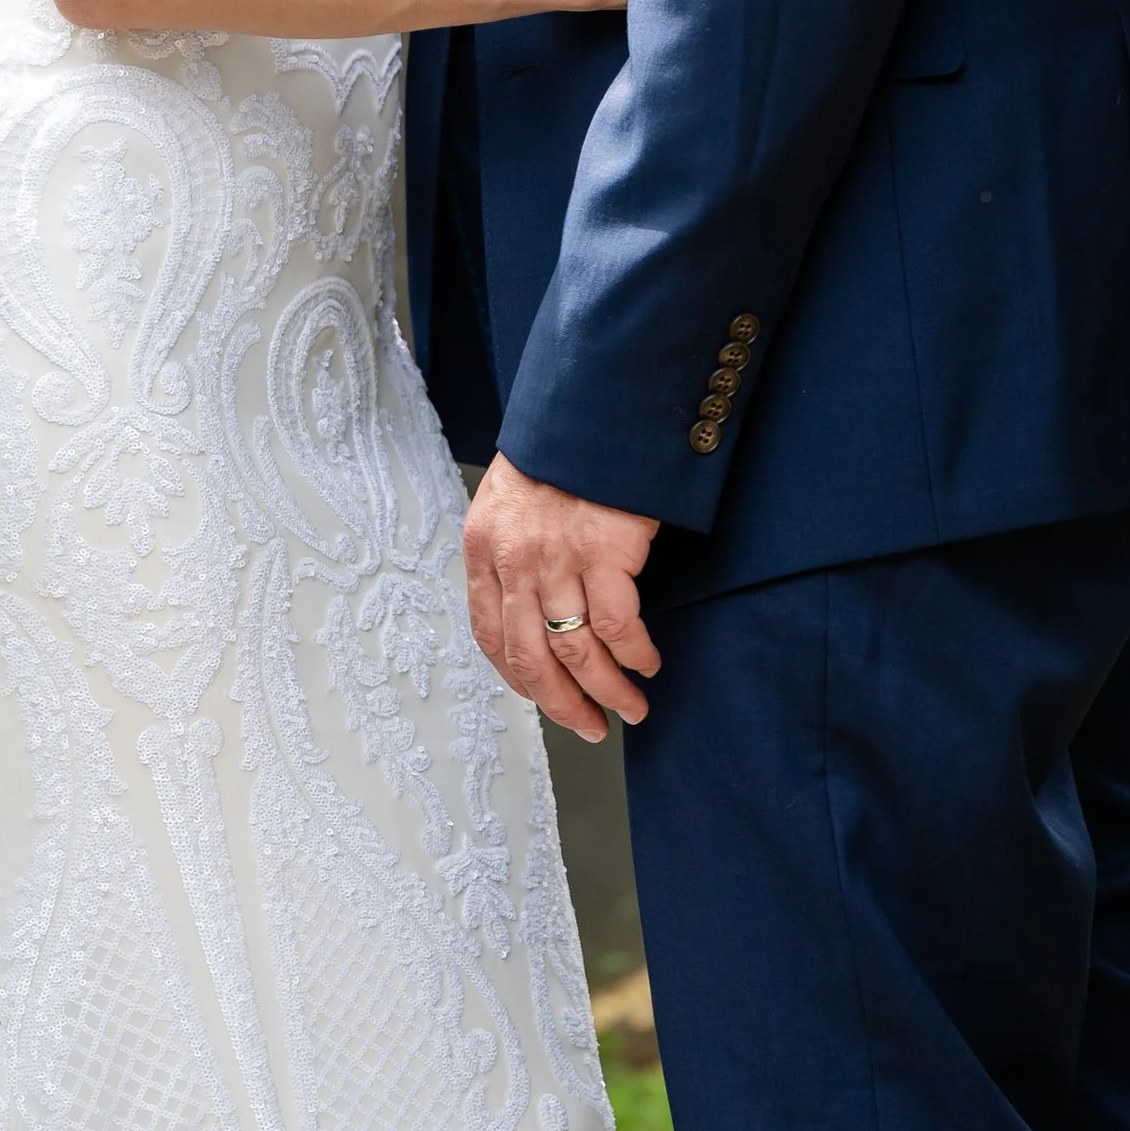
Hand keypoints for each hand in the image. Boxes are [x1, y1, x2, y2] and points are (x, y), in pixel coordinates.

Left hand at [463, 455, 659, 741]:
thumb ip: (511, 553)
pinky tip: (646, 663)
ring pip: (577, 651)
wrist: (591, 404)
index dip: (520, 680)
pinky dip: (634, 654)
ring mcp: (558, 557)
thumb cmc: (557, 451)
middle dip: (563, 704)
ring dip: (607, 690)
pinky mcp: (605, 551)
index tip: (546, 701)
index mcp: (482, 549)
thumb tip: (533, 610)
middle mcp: (513, 559)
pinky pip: (618, 625)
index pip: (491, 636)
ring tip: (630, 708)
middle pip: (531, 659)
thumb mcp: (509, 500)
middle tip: (590, 727)